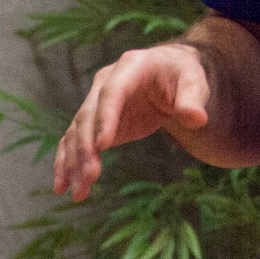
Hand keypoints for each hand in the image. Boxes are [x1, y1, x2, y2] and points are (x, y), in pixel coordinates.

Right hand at [52, 42, 209, 201]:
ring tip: (76, 192)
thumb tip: (196, 118)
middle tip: (89, 178)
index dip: (106, 118)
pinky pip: (75, 140)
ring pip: (77, 131)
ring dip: (73, 161)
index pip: (113, 92)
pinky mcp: (95, 120)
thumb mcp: (194, 83)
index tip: (103, 145)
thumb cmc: (183, 76)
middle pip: (89, 114)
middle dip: (86, 147)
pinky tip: (63, 185)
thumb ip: (193, 100)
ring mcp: (97, 100)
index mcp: (131, 66)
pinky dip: (67, 161)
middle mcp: (106, 81)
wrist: (170, 72)